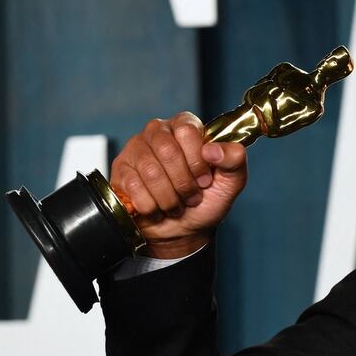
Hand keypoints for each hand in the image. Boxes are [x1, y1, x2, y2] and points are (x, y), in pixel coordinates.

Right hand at [110, 112, 247, 257]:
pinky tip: (157, 208)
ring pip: (150, 171)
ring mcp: (136, 148)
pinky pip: (133, 186)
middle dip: (183, 183)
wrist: (182, 229)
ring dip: (169, 198)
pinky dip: (151, 205)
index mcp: (186, 126)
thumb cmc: (206, 200)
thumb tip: (213, 150)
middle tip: (192, 197)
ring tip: (176, 205)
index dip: (198, 161)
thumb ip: (234, 161)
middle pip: (167, 150)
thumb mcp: (230, 182)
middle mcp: (159, 131)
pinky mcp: (121, 169)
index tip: (205, 180)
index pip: (188, 130)